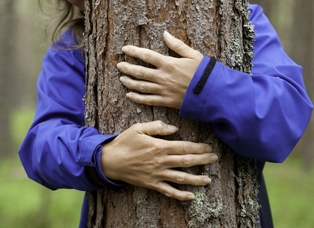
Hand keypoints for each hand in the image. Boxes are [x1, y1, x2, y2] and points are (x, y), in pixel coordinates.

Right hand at [100, 121, 216, 200]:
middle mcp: (161, 161)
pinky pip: (169, 191)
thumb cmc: (124, 142)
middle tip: (214, 158)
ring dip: (196, 179)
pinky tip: (191, 196)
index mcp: (159, 146)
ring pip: (181, 178)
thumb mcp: (138, 128)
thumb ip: (157, 126)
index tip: (208, 147)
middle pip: (187, 161)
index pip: (184, 146)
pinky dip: (180, 195)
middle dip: (203, 160)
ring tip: (208, 179)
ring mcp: (157, 174)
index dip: (199, 147)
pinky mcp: (152, 184)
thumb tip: (174, 129)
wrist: (110, 160)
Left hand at [117, 31, 202, 108]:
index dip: (133, 51)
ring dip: (129, 82)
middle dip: (127, 68)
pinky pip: (148, 100)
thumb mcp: (192, 54)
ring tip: (122, 79)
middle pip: (139, 72)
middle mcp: (163, 77)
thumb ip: (177, 44)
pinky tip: (130, 95)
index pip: (146, 55)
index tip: (124, 49)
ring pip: (141, 86)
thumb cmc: (204, 73)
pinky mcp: (166, 102)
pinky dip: (137, 98)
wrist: (213, 93)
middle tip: (119, 65)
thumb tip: (165, 33)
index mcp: (168, 63)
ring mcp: (163, 90)